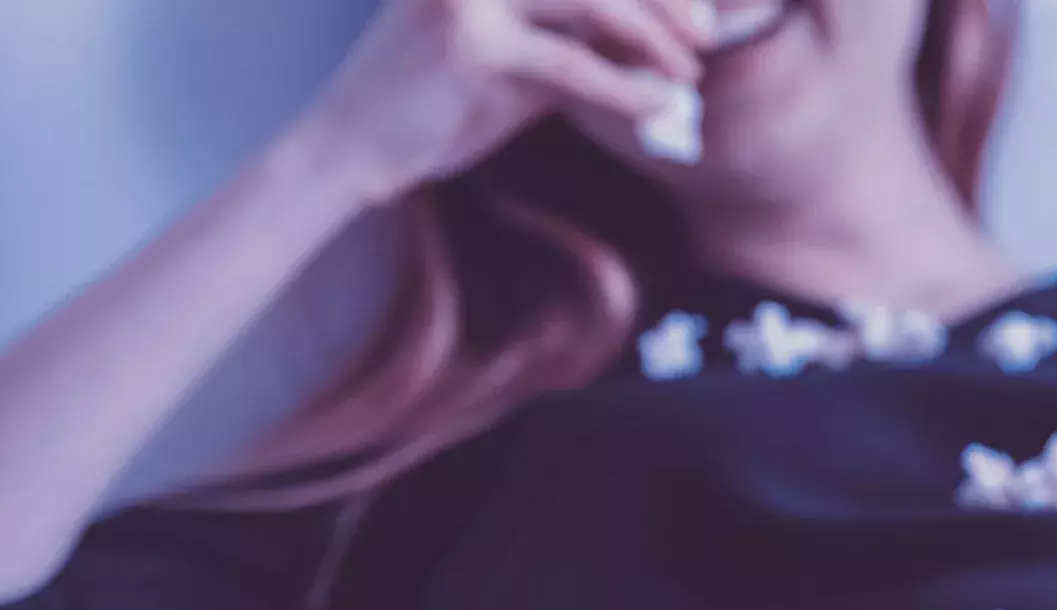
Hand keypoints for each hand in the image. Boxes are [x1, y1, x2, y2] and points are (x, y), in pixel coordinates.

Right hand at [288, 0, 708, 207]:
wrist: (352, 148)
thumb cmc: (437, 104)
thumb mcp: (518, 62)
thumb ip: (578, 43)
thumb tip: (663, 46)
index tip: (695, 6)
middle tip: (704, 36)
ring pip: (591, 1)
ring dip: (652, 38)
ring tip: (688, 72)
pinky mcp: (468, 44)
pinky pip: (571, 64)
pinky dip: (623, 86)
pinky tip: (655, 105)